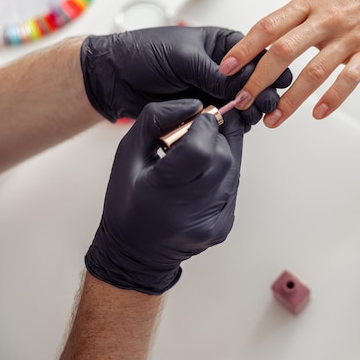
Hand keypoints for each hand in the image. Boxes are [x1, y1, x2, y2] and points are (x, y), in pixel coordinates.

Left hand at [81, 26, 291, 126]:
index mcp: (220, 46)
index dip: (267, 66)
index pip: (254, 54)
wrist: (115, 78)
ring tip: (254, 115)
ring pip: (244, 102)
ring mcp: (214, 90)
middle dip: (262, 91)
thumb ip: (214, 74)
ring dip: (251, 109)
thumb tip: (242, 89)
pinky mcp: (205, 110)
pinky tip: (240, 123)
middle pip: (254, 81)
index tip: (277, 78)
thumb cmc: (144, 54)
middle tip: (265, 102)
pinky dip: (235, 122)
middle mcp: (221, 68)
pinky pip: (228, 118)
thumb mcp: (183, 58)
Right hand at [85, 98, 244, 294]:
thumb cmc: (128, 199)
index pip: (201, 149)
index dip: (205, 125)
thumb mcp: (127, 153)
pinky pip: (233, 186)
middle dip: (213, 136)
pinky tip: (201, 175)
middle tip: (194, 135)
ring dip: (220, 152)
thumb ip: (157, 119)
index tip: (197, 118)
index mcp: (160, 193)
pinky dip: (221, 173)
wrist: (136, 253)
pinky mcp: (223, 227)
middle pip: (221, 156)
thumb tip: (196, 105)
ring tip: (196, 155)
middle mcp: (190, 213)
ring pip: (233, 169)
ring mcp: (210, 223)